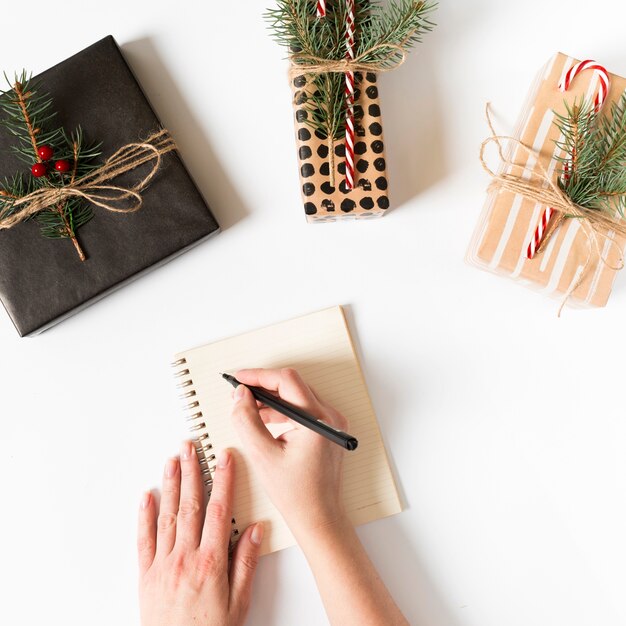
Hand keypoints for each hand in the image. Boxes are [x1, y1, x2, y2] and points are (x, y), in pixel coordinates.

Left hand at [137, 442, 263, 625]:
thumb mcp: (239, 602)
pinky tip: (147, 495)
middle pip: (190, 505)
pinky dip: (144, 515)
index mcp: (210, 562)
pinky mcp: (146, 575)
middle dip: (192, 472)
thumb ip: (246, 563)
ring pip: (167, 515)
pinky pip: (144, 539)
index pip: (218, 510)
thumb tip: (254, 529)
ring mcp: (162, 565)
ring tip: (172, 460)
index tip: (225, 458)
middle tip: (192, 447)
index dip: (223, 480)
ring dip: (170, 484)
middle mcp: (184, 558)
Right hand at [231, 368, 349, 540]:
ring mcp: (331, 422)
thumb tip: (240, 396)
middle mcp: (329, 417)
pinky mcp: (328, 429)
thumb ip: (247, 421)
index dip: (259, 376)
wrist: (318, 516)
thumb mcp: (263, 455)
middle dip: (264, 386)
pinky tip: (264, 418)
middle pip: (293, 386)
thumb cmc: (296, 493)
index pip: (287, 381)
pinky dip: (283, 410)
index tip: (239, 378)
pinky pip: (303, 409)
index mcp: (317, 421)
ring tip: (249, 407)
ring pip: (297, 396)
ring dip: (272, 398)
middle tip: (240, 393)